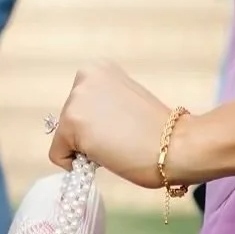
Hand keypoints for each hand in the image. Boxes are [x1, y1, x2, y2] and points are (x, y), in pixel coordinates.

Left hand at [49, 60, 173, 188]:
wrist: (176, 145)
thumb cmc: (159, 131)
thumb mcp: (126, 102)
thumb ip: (104, 106)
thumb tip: (88, 125)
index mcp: (99, 69)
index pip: (81, 107)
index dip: (99, 125)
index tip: (124, 126)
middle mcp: (84, 77)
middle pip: (70, 120)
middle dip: (90, 135)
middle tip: (121, 138)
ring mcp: (76, 99)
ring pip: (65, 139)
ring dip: (86, 148)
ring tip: (116, 145)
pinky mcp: (70, 123)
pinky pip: (58, 156)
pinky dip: (75, 164)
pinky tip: (104, 156)